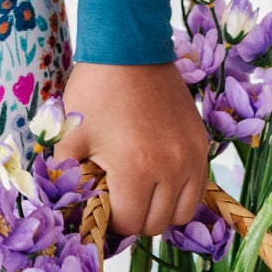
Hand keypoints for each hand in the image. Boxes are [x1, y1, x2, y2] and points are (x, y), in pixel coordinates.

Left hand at [53, 60, 211, 240]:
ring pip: (183, 212)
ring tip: (141, 189)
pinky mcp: (201, 142)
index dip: (110, 221)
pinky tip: (159, 175)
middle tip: (117, 196)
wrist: (129, 47)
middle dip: (134, 217)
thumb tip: (74, 210)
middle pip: (157, 223)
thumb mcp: (71, 135)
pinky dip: (180, 191)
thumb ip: (69, 179)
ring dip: (161, 209)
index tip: (100, 204)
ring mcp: (192, 155)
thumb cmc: (95, 90)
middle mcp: (172, 167)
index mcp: (136, 168)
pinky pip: (198, 187)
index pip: (128, 223)